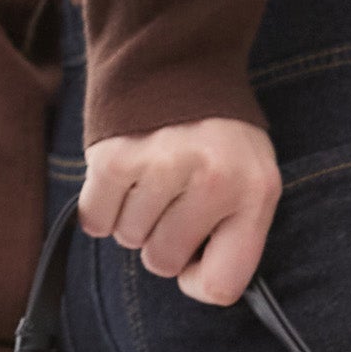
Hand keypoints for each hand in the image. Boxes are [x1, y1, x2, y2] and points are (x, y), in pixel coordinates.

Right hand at [78, 116, 280, 305]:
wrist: (178, 64)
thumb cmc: (217, 140)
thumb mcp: (252, 181)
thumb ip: (236, 237)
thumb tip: (194, 282)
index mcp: (254, 193)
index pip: (222, 287)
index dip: (200, 280)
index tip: (196, 255)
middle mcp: (212, 180)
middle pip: (163, 263)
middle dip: (162, 240)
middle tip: (171, 200)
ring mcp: (161, 166)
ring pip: (128, 240)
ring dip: (133, 219)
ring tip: (152, 179)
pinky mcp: (116, 157)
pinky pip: (96, 221)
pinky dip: (102, 209)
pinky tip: (124, 179)